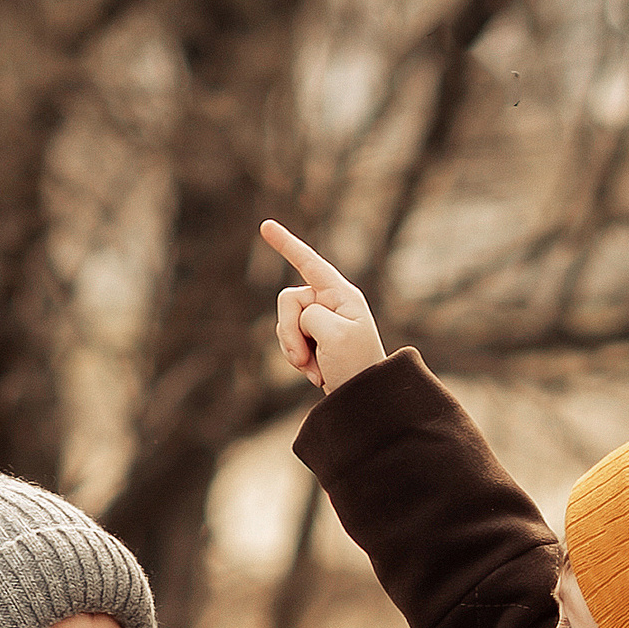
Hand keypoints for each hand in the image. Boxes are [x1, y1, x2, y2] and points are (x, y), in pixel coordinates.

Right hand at [260, 219, 385, 394]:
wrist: (364, 400)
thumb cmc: (356, 366)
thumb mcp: (335, 335)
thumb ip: (311, 314)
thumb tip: (302, 318)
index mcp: (341, 295)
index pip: (309, 263)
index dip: (286, 245)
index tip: (264, 226)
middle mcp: (330, 303)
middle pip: (288, 300)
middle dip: (289, 331)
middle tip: (304, 359)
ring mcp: (320, 322)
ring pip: (284, 323)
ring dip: (292, 350)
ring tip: (314, 370)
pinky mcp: (312, 340)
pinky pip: (287, 341)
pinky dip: (295, 359)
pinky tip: (315, 374)